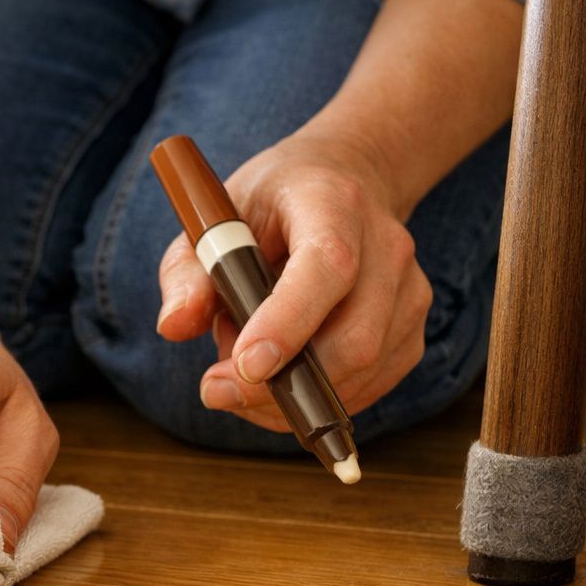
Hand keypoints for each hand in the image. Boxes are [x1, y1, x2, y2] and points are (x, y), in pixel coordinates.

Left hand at [154, 129, 431, 431]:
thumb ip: (187, 273)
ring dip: (292, 395)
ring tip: (243, 369)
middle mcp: (386, 245)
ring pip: (364, 370)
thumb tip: (174, 327)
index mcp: (332, 203)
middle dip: (282, 384)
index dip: (288, 322)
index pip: (327, 267)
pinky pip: (370, 386)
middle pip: (356, 336)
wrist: (343, 185)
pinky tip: (278, 380)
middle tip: (215, 389)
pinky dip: (316, 400)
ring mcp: (409, 289)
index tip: (244, 367)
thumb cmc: (267, 208)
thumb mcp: (213, 221)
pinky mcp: (412, 328)